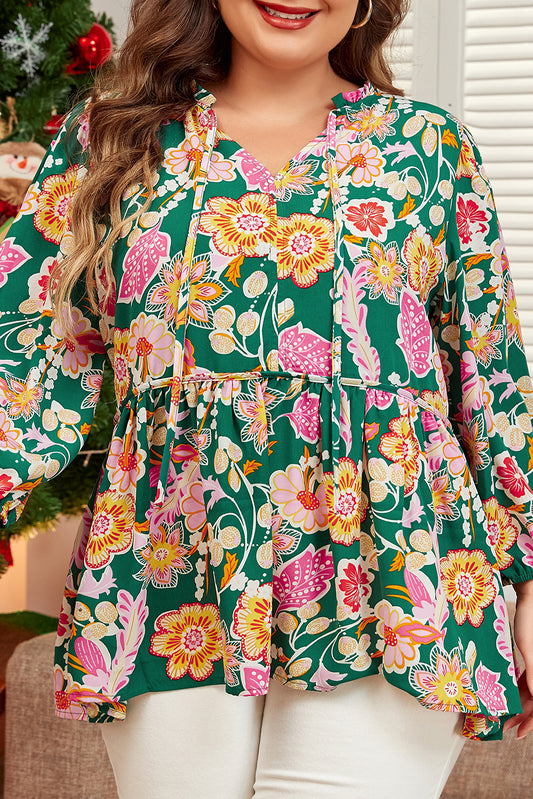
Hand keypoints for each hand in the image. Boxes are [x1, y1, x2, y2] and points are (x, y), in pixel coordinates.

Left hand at [503, 580, 532, 738]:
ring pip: (530, 692)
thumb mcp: (529, 649)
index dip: (532, 722)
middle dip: (523, 716)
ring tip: (504, 713)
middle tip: (505, 725)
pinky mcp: (532, 658)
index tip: (518, 734)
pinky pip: (526, 679)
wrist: (529, 600)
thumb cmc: (529, 622)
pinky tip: (507, 694)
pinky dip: (518, 688)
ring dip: (519, 704)